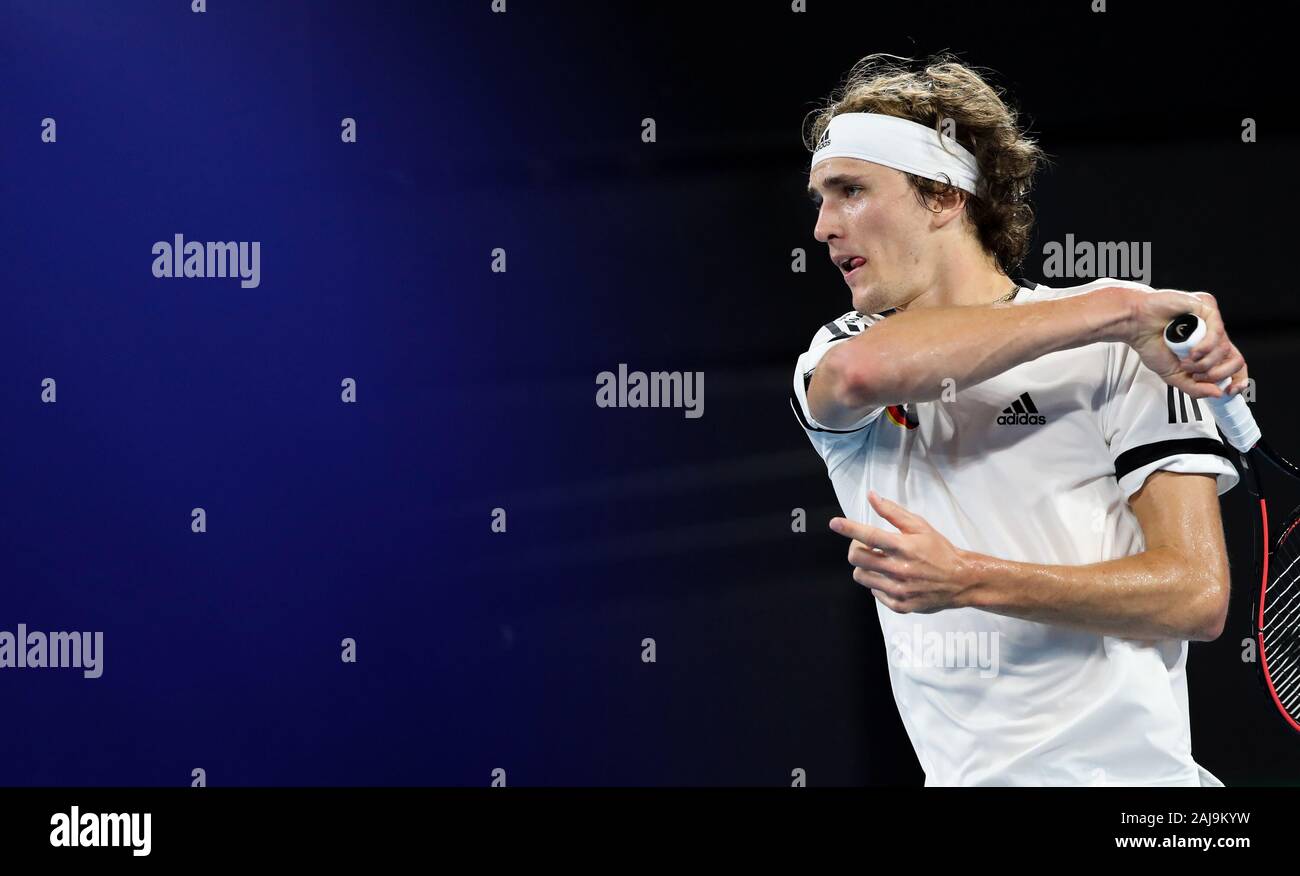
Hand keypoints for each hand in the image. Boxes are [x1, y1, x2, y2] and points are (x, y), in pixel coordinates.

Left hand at [829, 490, 973, 613]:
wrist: (961, 580)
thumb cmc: (939, 550)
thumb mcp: (920, 526)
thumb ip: (893, 512)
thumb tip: (871, 496)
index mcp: (904, 547)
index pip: (870, 535)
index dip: (849, 528)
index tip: (834, 523)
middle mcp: (899, 569)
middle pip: (857, 558)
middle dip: (856, 548)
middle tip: (866, 546)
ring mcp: (899, 590)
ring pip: (861, 577)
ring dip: (865, 567)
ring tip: (879, 563)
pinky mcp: (901, 605)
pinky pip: (874, 593)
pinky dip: (878, 584)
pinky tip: (891, 578)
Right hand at [1122, 288, 1248, 399]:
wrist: (1136, 325)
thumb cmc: (1150, 344)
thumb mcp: (1173, 376)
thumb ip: (1195, 388)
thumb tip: (1218, 393)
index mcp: (1207, 350)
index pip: (1233, 365)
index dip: (1237, 380)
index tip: (1230, 391)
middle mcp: (1212, 335)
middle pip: (1235, 359)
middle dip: (1217, 374)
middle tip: (1197, 375)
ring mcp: (1211, 322)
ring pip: (1225, 348)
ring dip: (1205, 361)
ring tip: (1185, 360)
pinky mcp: (1207, 308)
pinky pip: (1218, 332)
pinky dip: (1207, 346)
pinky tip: (1192, 350)